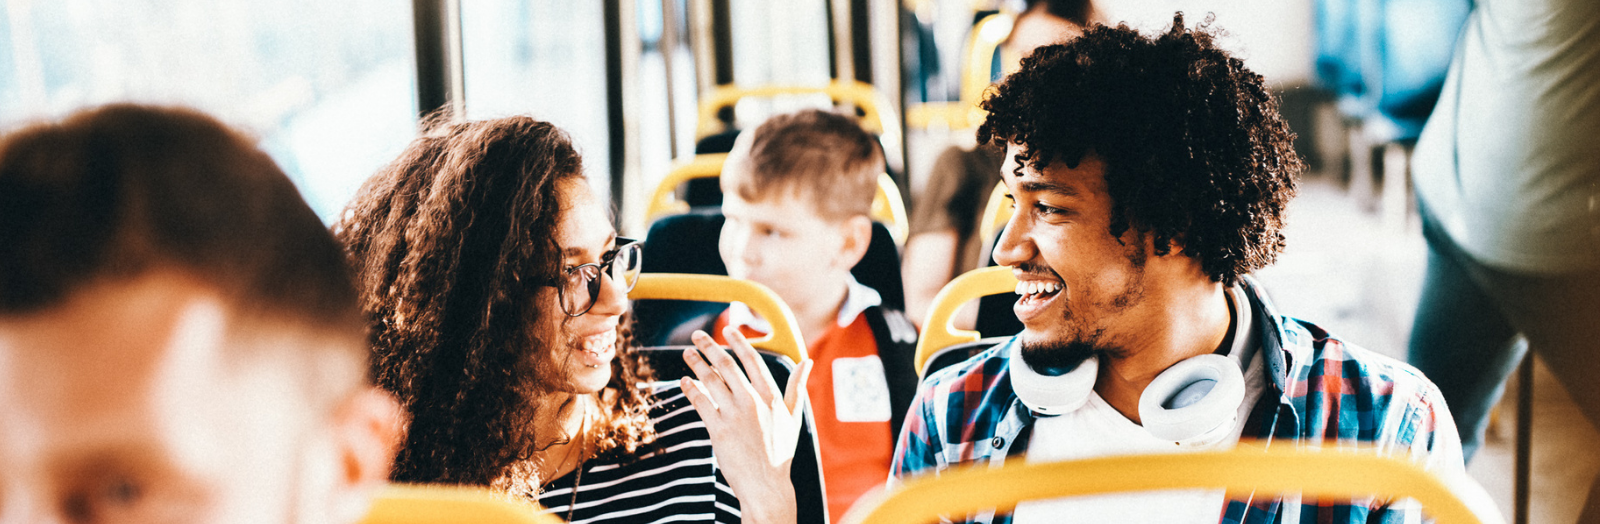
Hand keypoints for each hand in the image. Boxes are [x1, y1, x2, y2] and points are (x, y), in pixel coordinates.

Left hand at [680, 326, 811, 523]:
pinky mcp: (719, 429)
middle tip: (697, 336)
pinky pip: (701, 402)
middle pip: (727, 365)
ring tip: (687, 353)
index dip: (738, 342)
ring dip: (696, 363)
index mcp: (771, 397)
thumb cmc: (780, 452)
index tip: (727, 329)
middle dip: (709, 347)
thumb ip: (797, 387)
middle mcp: (753, 401)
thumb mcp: (793, 417)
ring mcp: (735, 414)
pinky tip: (684, 381)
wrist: (766, 484)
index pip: (753, 360)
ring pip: (711, 380)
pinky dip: (690, 389)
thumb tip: (808, 362)